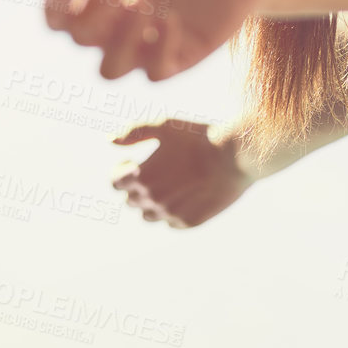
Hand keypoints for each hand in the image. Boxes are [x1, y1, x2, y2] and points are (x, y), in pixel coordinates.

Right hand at [30, 0, 262, 81]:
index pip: (61, 23)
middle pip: (83, 43)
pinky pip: (155, 71)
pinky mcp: (179, 60)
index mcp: (101, 3)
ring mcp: (148, 48)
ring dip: (119, 39)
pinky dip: (158, 45)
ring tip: (143, 4)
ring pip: (111, 70)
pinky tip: (172, 17)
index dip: (53, 15)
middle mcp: (119, 31)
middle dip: (93, 17)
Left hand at [111, 119, 255, 228]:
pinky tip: (189, 194)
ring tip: (173, 185)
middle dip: (139, 187)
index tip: (133, 162)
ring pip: (150, 216)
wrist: (236, 155)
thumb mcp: (165, 125)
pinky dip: (175, 211)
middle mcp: (152, 199)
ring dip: (154, 203)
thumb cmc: (200, 136)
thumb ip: (134, 132)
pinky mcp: (189, 222)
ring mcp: (170, 214)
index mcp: (140, 176)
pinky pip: (172, 223)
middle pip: (132, 200)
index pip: (115, 183)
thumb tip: (110, 140)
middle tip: (158, 171)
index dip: (121, 171)